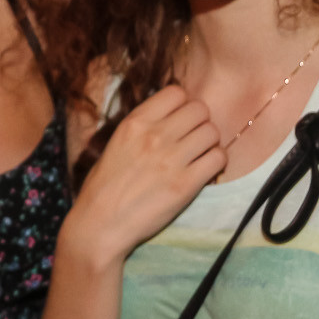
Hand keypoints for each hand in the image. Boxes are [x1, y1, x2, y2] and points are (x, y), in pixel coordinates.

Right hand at [63, 85, 223, 268]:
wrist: (100, 225)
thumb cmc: (102, 187)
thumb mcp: (116, 144)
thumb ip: (143, 127)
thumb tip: (171, 116)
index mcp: (134, 122)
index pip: (177, 92)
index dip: (183, 105)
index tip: (180, 120)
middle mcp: (154, 135)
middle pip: (200, 109)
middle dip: (200, 122)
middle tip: (193, 139)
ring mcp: (171, 159)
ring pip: (212, 132)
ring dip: (209, 143)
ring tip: (199, 156)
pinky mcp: (186, 184)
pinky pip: (218, 158)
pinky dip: (216, 162)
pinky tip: (204, 171)